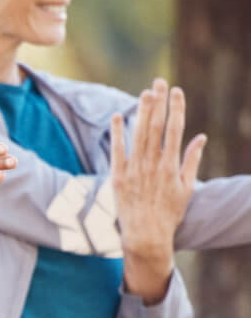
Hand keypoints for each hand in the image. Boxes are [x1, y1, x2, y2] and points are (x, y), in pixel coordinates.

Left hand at [111, 78, 205, 301]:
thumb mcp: (186, 187)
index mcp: (171, 166)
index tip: (177, 91)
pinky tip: (119, 115)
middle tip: (159, 81)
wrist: (146, 236)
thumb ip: (192, 160)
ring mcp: (134, 170)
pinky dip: (118, 133)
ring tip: (146, 92)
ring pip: (138, 135)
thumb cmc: (169, 212)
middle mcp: (152, 165)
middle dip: (159, 103)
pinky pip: (117, 151)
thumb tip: (201, 137)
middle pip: (156, 127)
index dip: (176, 108)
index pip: (174, 130)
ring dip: (142, 112)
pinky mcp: (118, 177)